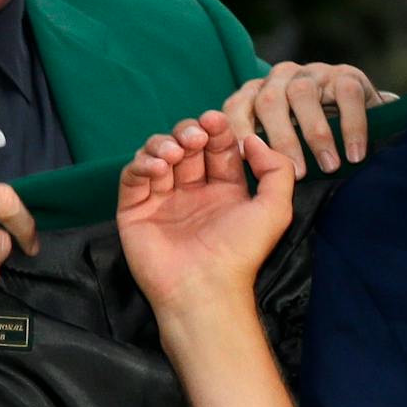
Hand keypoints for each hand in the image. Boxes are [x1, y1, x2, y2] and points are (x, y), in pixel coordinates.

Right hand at [117, 112, 293, 316]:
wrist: (204, 288)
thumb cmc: (239, 253)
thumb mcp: (275, 208)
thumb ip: (275, 168)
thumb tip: (252, 140)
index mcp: (224, 191)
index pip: (217, 147)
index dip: (216, 129)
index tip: (214, 119)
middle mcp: (192, 193)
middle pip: (186, 145)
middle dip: (189, 132)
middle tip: (194, 136)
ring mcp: (161, 201)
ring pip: (157, 155)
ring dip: (163, 143)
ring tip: (174, 152)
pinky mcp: (134, 211)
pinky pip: (132, 176)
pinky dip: (141, 163)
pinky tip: (158, 167)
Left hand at [223, 61, 390, 176]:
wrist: (369, 126)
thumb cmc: (314, 145)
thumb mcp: (284, 147)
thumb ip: (263, 156)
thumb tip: (249, 187)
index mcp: (257, 94)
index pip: (237, 107)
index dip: (239, 129)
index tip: (246, 158)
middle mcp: (281, 78)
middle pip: (269, 101)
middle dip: (281, 140)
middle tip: (297, 174)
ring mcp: (314, 73)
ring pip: (303, 93)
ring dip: (316, 134)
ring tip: (329, 167)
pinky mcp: (348, 75)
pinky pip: (347, 95)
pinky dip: (351, 127)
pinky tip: (355, 155)